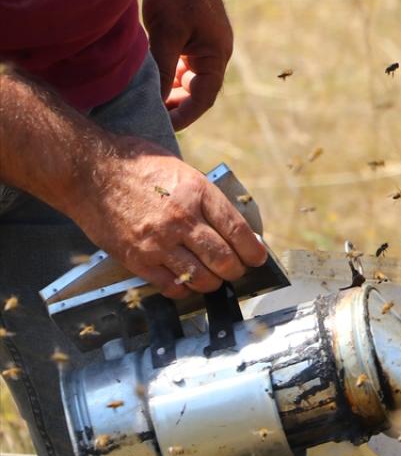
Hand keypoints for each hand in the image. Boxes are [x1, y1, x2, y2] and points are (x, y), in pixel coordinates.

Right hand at [66, 139, 267, 298]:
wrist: (88, 170)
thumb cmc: (135, 165)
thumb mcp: (182, 170)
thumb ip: (206, 198)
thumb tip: (233, 225)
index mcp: (198, 193)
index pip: (238, 230)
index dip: (254, 250)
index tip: (258, 258)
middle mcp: (182, 219)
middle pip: (224, 259)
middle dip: (236, 270)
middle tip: (235, 270)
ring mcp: (159, 241)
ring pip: (201, 277)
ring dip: (212, 283)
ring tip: (212, 278)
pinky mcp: (137, 258)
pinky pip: (171, 286)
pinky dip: (184, 290)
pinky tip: (185, 283)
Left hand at [142, 0, 232, 130]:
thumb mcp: (166, 32)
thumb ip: (162, 68)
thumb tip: (154, 101)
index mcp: (216, 56)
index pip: (203, 98)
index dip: (183, 116)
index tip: (161, 128)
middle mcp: (212, 54)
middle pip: (195, 92)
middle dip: (173, 105)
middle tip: (144, 116)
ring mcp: (201, 44)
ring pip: (184, 79)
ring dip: (166, 90)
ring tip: (141, 100)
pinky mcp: (188, 35)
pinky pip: (177, 64)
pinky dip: (163, 73)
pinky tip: (144, 78)